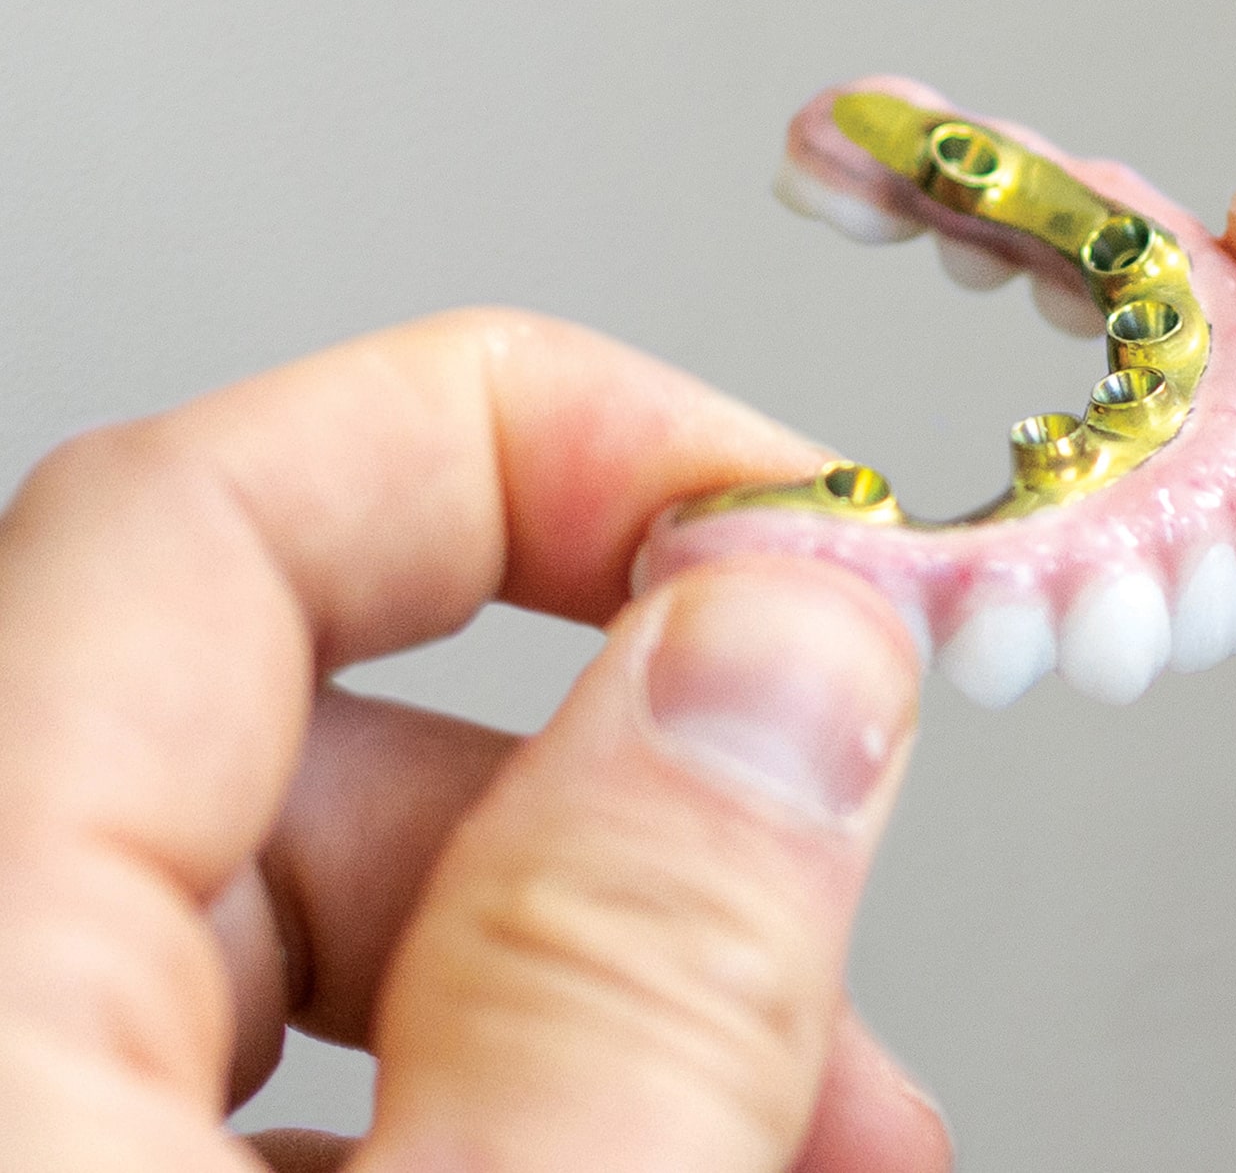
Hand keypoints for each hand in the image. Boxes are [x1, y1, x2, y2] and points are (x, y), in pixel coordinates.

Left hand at [0, 309, 952, 1171]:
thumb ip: (615, 975)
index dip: (530, 447)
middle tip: (839, 887)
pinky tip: (680, 1163)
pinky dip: (513, 1113)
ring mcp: (4, 1134)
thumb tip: (778, 670)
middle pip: (301, 751)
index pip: (193, 522)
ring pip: (322, 948)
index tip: (777, 517)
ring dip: (615, 989)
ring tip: (823, 1126)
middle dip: (635, 806)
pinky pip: (289, 1109)